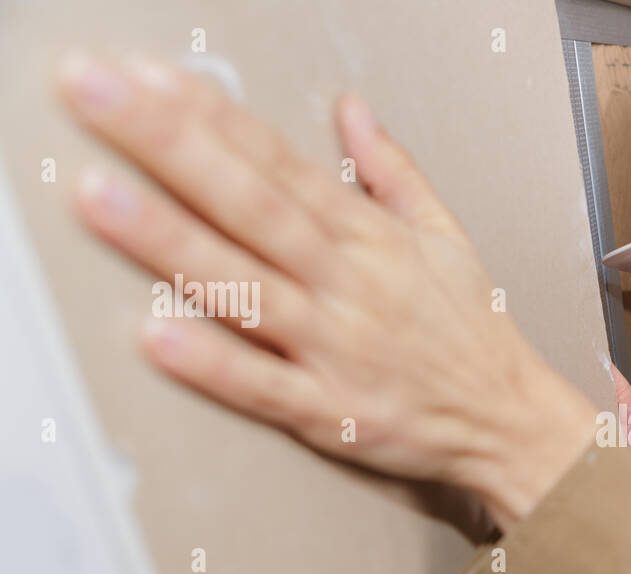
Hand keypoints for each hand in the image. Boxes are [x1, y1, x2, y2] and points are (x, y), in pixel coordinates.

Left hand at [54, 51, 597, 534]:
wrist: (512, 421)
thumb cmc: (474, 333)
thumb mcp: (447, 237)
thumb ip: (393, 172)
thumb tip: (352, 110)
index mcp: (372, 240)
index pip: (282, 164)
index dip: (214, 117)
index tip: (151, 78)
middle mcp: (350, 286)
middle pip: (253, 207)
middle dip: (173, 148)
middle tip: (101, 98)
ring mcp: (338, 350)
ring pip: (246, 288)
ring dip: (171, 241)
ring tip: (104, 199)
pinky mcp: (332, 413)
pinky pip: (264, 387)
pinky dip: (213, 364)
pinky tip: (159, 336)